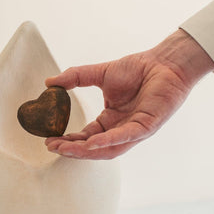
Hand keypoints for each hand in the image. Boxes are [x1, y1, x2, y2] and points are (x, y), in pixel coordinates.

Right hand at [45, 30, 213, 159]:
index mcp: (110, 120)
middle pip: (93, 147)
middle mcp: (120, 129)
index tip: (49, 139)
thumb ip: (75, 77)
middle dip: (72, 149)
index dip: (68, 140)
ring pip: (107, 149)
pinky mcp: (146, 126)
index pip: (86, 135)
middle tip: (52, 147)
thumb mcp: (99, 73)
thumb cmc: (137, 69)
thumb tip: (49, 82)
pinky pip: (125, 137)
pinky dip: (108, 141)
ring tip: (65, 149)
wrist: (164, 62)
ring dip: (85, 151)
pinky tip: (91, 143)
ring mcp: (133, 130)